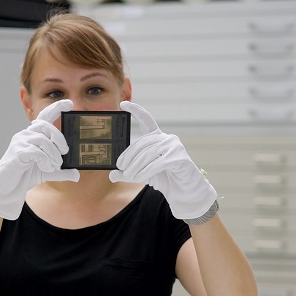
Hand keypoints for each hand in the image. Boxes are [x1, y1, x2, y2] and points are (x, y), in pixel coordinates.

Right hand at [0, 99, 79, 219]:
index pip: (45, 116)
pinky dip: (45, 161)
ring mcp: (20, 142)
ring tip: (54, 166)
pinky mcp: (17, 152)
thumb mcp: (47, 172)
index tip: (69, 103)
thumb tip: (77, 174)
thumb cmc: (25, 175)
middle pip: (46, 126)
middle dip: (59, 139)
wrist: (8, 188)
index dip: (56, 107)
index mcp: (33, 135)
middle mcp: (26, 134)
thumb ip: (61, 171)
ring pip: (43, 140)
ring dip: (53, 154)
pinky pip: (36, 151)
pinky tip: (45, 168)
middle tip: (65, 152)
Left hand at [109, 101, 216, 220]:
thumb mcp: (142, 174)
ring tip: (129, 175)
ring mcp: (174, 147)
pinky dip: (146, 171)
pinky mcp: (180, 158)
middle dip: (129, 156)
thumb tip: (111, 174)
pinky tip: (140, 177)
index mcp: (157, 137)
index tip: (123, 104)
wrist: (184, 192)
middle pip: (142, 143)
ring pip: (148, 154)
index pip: (146, 120)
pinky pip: (158, 163)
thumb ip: (128, 173)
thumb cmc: (165, 179)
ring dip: (136, 166)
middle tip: (120, 168)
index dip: (136, 110)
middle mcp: (167, 138)